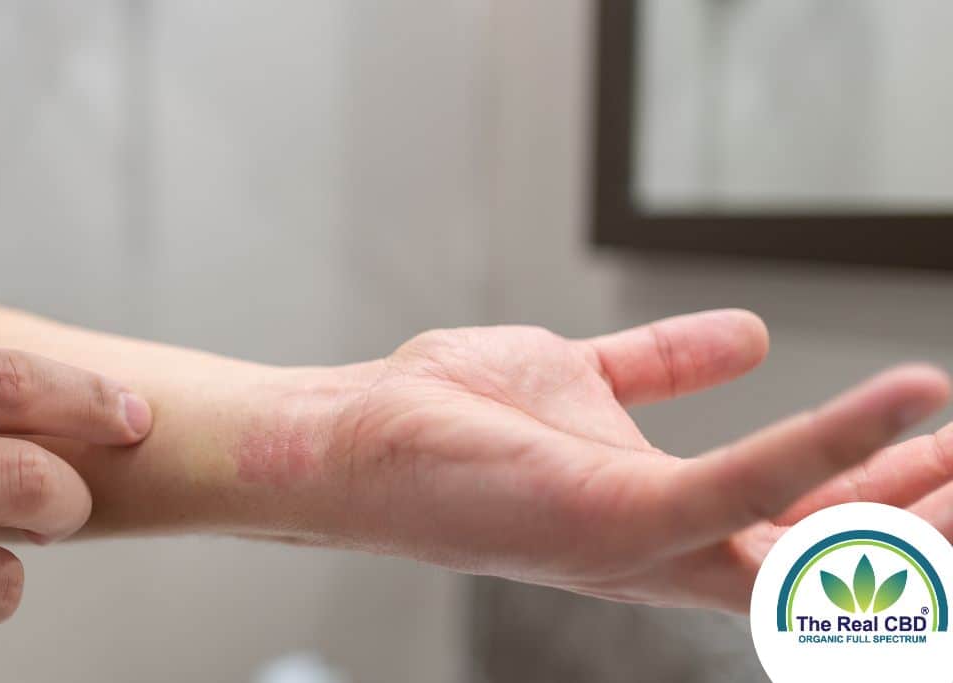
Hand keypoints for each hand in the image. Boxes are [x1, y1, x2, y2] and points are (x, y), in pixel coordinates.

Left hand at [237, 310, 951, 610]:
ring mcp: (650, 543)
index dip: (892, 489)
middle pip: (837, 561)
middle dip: (928, 519)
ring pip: (820, 547)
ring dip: (911, 502)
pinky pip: (751, 486)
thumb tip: (748, 336)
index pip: (813, 526)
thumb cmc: (449, 419)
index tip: (952, 435)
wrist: (354, 434)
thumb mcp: (583, 378)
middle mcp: (671, 550)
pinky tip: (905, 399)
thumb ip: (663, 368)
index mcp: (671, 519)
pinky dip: (832, 444)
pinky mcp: (619, 519)